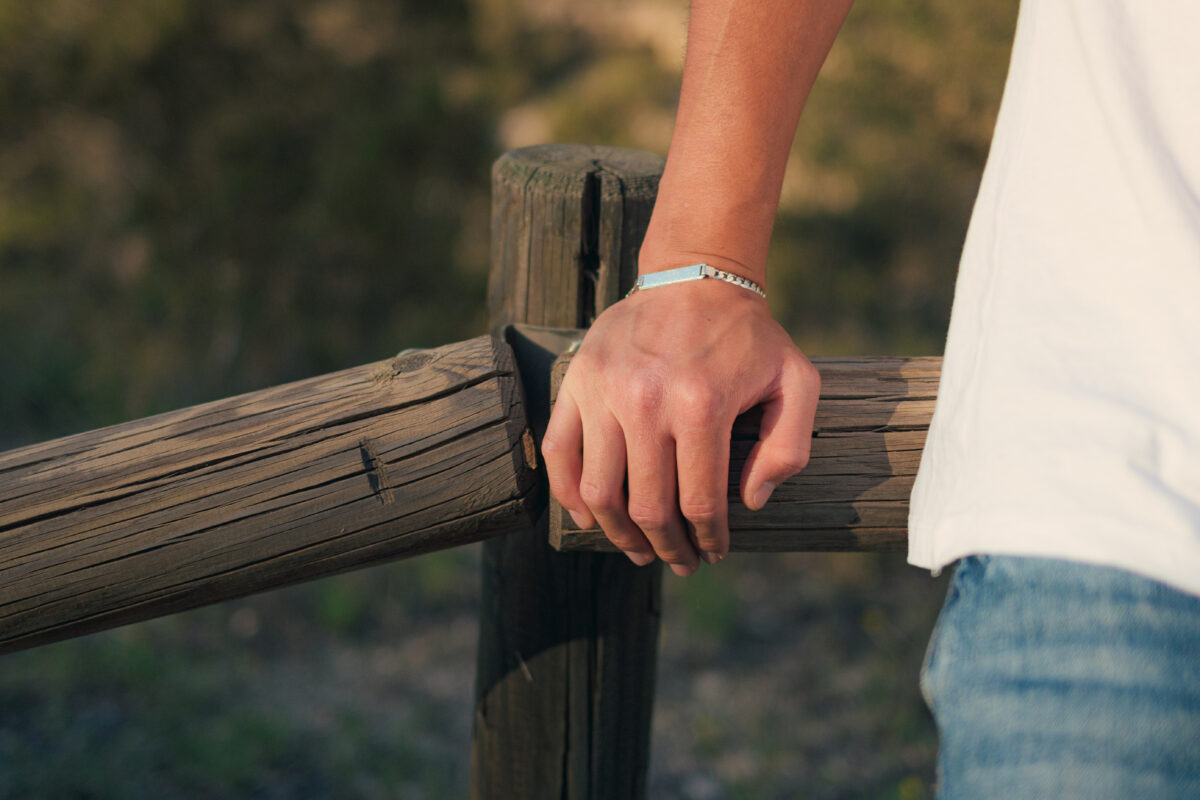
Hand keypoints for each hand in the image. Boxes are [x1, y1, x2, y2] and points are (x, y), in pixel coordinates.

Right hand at [542, 276, 820, 575]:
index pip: (699, 502)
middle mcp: (647, 402)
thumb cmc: (748, 336)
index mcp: (702, 405)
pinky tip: (589, 519)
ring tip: (638, 551)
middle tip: (679, 563)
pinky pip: (560, 454)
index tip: (712, 554)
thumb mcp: (797, 381)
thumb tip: (751, 501)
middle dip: (668, 549)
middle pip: (648, 508)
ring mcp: (604, 394)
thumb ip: (788, 446)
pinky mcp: (577, 384)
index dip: (707, 540)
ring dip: (619, 536)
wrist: (693, 277)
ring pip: (599, 493)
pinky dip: (569, 497)